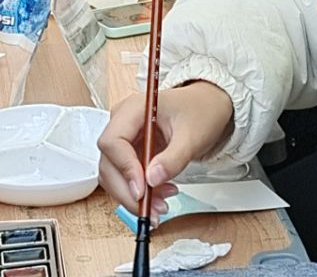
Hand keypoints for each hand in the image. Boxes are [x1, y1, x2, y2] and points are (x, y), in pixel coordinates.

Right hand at [97, 83, 234, 219]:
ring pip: (113, 175)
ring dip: (133, 196)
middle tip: (151, 209)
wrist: (207, 107)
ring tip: (162, 204)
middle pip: (108, 163)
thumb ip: (173, 158)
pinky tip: (160, 196)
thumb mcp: (193, 136)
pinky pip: (125, 177)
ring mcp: (124, 139)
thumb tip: (152, 179)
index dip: (124, 168)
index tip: (142, 190)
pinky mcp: (130, 153)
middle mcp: (122, 123)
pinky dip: (139, 192)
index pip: (113, 141)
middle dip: (128, 190)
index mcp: (133, 109)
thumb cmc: (200, 112)